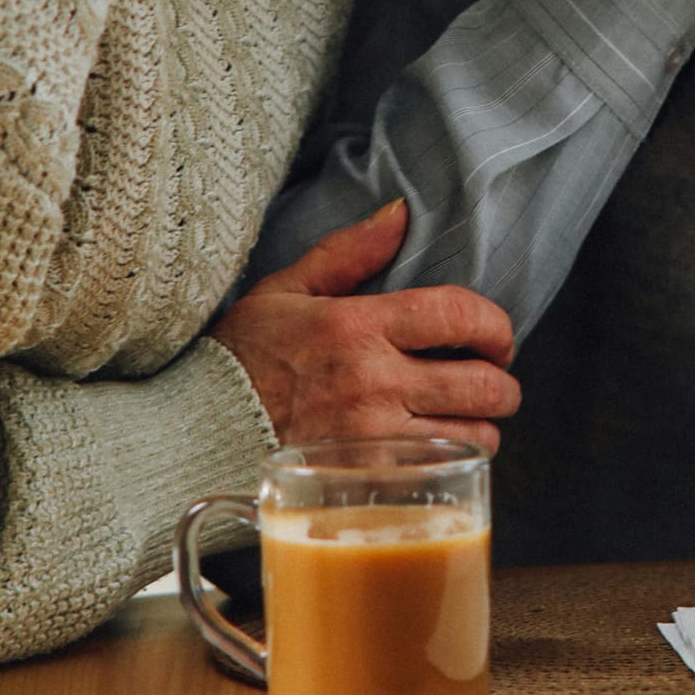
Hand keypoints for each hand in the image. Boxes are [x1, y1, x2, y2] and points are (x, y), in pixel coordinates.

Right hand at [212, 199, 518, 454]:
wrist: (192, 433)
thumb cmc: (239, 361)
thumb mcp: (285, 289)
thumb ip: (348, 252)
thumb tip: (399, 212)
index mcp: (358, 326)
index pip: (460, 315)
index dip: (495, 325)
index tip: (495, 337)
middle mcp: (373, 382)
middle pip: (482, 383)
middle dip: (502, 382)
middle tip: (491, 381)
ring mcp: (372, 438)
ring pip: (473, 435)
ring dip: (482, 427)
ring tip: (466, 420)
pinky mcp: (368, 481)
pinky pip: (441, 473)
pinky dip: (453, 464)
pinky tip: (438, 452)